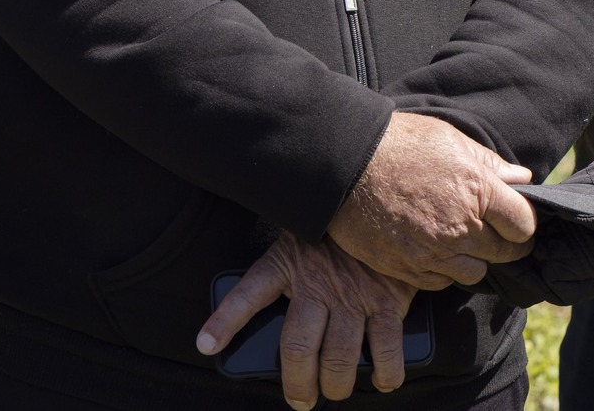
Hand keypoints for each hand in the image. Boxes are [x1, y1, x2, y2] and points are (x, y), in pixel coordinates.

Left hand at [196, 232, 414, 408]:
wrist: (386, 202)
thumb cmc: (338, 229)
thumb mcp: (301, 235)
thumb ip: (287, 267)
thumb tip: (278, 304)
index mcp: (287, 263)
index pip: (248, 293)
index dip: (225, 322)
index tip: (207, 345)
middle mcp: (316, 283)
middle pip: (296, 348)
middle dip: (298, 384)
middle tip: (301, 399)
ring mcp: (352, 295)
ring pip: (338, 358)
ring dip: (337, 385)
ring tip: (336, 390)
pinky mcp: (386, 301)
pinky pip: (385, 348)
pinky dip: (385, 373)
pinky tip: (382, 378)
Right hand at [327, 111, 536, 289]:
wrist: (344, 166)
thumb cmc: (398, 144)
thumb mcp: (449, 139)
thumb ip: (489, 163)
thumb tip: (521, 178)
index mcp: (478, 190)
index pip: (524, 224)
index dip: (524, 223)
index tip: (516, 219)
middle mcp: (461, 228)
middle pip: (505, 253)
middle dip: (504, 242)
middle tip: (492, 231)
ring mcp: (434, 252)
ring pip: (474, 272)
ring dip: (472, 259)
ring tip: (458, 239)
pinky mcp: (409, 269)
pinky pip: (442, 281)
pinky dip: (443, 269)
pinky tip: (432, 247)